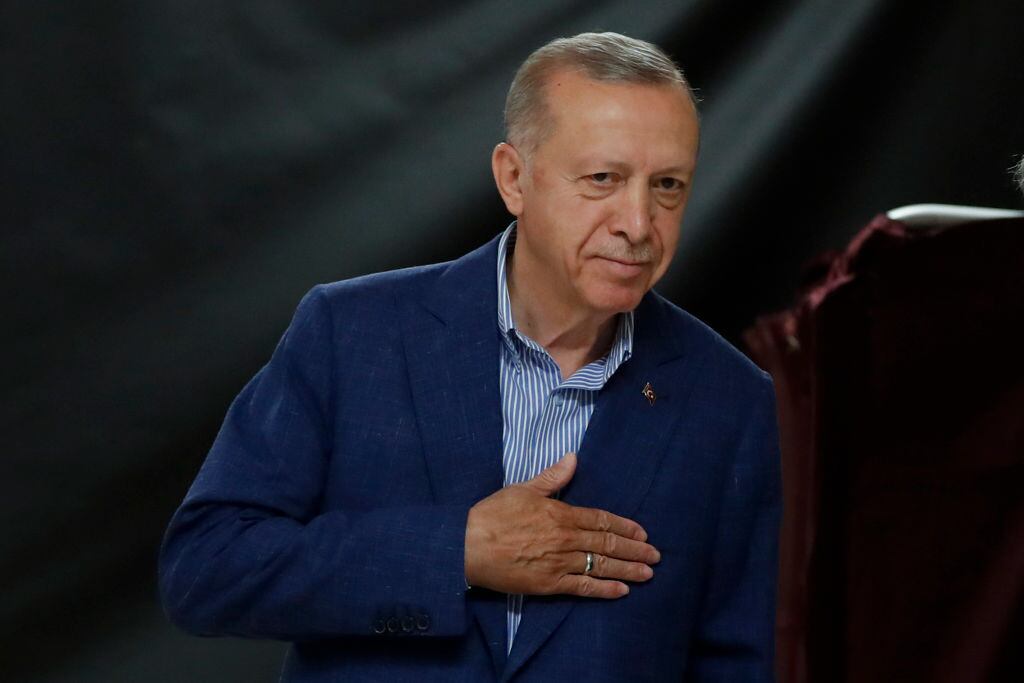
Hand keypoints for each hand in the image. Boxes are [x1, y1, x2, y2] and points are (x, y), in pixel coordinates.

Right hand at [464, 452, 659, 598]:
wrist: (468, 545)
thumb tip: (573, 458)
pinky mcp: (549, 585)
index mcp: (561, 514)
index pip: (601, 520)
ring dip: (628, 569)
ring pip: (601, 566)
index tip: (642, 532)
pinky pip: (583, 588)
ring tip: (648, 573)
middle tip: (655, 555)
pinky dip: (604, 590)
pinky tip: (621, 591)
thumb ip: (552, 478)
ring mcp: (559, 563)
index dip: (625, 526)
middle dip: (635, 549)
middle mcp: (565, 539)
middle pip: (607, 543)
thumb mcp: (522, 489)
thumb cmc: (492, 515)